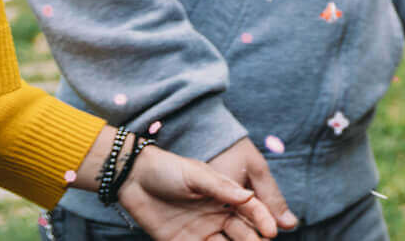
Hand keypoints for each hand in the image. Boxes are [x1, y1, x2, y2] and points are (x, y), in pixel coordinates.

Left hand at [118, 141, 281, 240]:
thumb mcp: (196, 175)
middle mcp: (217, 215)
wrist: (133, 179)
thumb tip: (250, 197)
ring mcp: (200, 231)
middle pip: (242, 233)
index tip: (271, 231)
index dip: (262, 220)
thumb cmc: (168, 169)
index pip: (251, 211)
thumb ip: (222, 188)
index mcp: (225, 196)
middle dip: (253, 240)